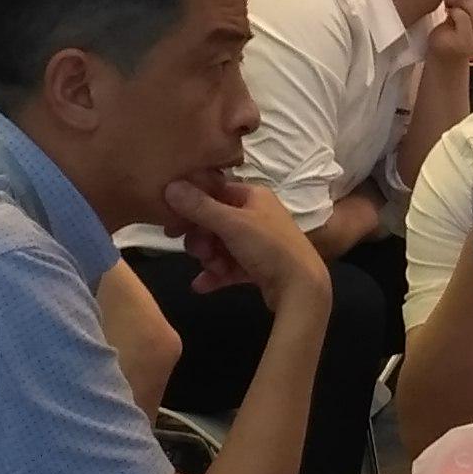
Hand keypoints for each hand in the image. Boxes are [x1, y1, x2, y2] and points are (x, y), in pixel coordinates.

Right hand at [166, 169, 329, 313]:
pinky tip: (201, 286)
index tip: (172, 226)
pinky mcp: (257, 266)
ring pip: (219, 246)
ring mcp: (257, 242)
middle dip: (202, 239)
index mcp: (253, 195)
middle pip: (213, 222)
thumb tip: (170, 186)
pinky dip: (216, 274)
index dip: (190, 208)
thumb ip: (199, 207)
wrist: (302, 287)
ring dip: (210, 258)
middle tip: (198, 251)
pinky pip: (228, 266)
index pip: (213, 193)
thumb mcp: (232, 224)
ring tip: (212, 268)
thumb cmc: (269, 247)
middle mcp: (255, 214)